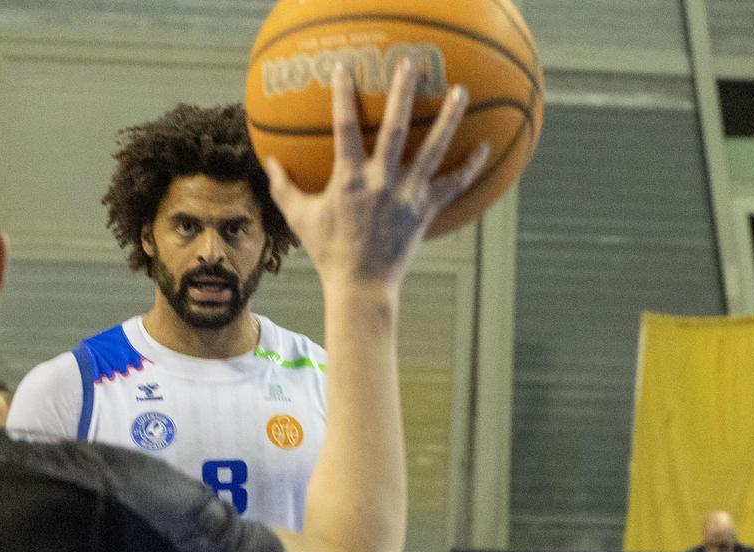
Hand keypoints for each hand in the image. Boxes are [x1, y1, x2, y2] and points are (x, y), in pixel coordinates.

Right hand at [264, 58, 489, 285]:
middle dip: (402, 93)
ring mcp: (406, 194)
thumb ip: (284, 187)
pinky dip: (469, 167)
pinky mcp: (425, 210)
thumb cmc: (327, 251)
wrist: (361, 284)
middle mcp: (381, 181)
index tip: (344, 67)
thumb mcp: (300, 217)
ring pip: (432, 149)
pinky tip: (484, 147)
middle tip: (411, 64)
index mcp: (349, 179)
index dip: (343, 95)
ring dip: (447, 119)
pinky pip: (453, 185)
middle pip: (395, 128)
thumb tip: (268, 161)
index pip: (344, 127)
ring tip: (460, 92)